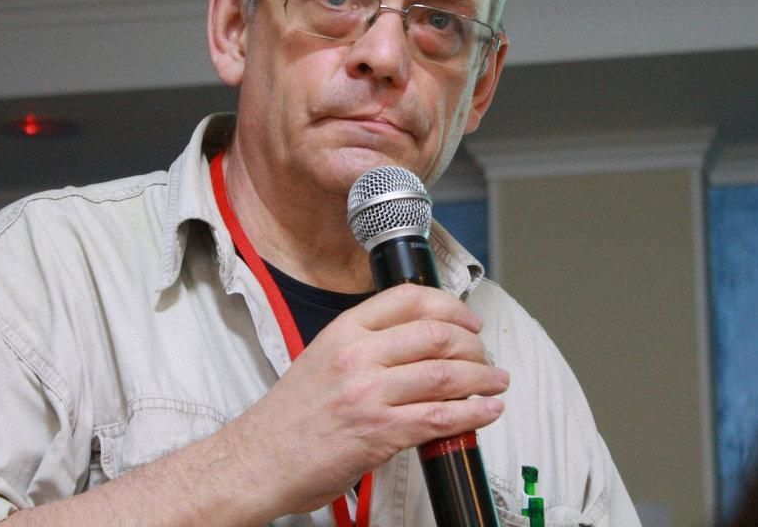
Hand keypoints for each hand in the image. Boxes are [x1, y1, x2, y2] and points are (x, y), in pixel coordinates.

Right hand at [231, 283, 508, 518]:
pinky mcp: (379, 432)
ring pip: (444, 374)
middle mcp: (358, 355)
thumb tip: (419, 344)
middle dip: (473, 344)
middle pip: (436, 334)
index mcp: (344, 330)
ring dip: (482, 377)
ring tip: (497, 381)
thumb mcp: (323, 358)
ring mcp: (369, 393)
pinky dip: (473, 413)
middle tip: (485, 355)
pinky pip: (439, 417)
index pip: (408, 299)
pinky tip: (487, 411)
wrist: (260, 459)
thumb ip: (367, 344)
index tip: (468, 320)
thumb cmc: (290, 416)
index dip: (450, 306)